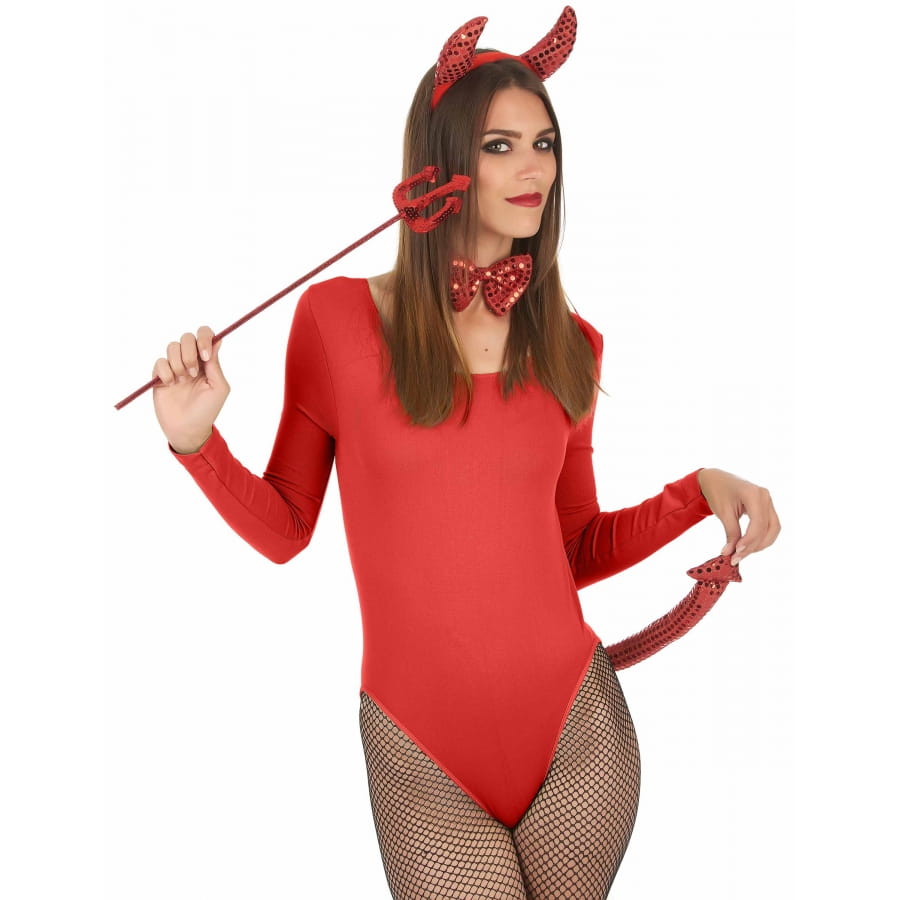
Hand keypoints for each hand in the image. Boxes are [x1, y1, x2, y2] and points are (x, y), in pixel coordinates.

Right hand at [152, 326, 229, 453]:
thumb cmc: (207, 410)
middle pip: (186, 337)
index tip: (205, 356)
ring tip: (183, 381)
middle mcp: (191, 360)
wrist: (188, 428)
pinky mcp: (160, 375)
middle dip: (190, 353)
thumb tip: (218, 340)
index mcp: (207, 361)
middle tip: (194, 373)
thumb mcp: (218, 387)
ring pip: (172, 347)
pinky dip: (166, 372)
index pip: (205, 336)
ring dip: (178, 363)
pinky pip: (160, 362)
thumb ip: (216, 364)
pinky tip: (171, 385)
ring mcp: (174, 367)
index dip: (204, 338)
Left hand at [697, 468, 780, 564]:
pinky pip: (770, 526)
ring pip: (773, 529)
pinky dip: (761, 538)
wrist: (715, 479)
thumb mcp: (722, 512)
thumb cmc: (717, 491)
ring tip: (742, 553)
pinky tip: (747, 546)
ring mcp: (768, 502)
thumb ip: (730, 532)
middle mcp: (765, 497)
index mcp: (755, 494)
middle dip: (754, 546)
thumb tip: (730, 553)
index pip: (758, 523)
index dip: (749, 541)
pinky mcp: (766, 507)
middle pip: (769, 529)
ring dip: (760, 544)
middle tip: (737, 557)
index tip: (736, 553)